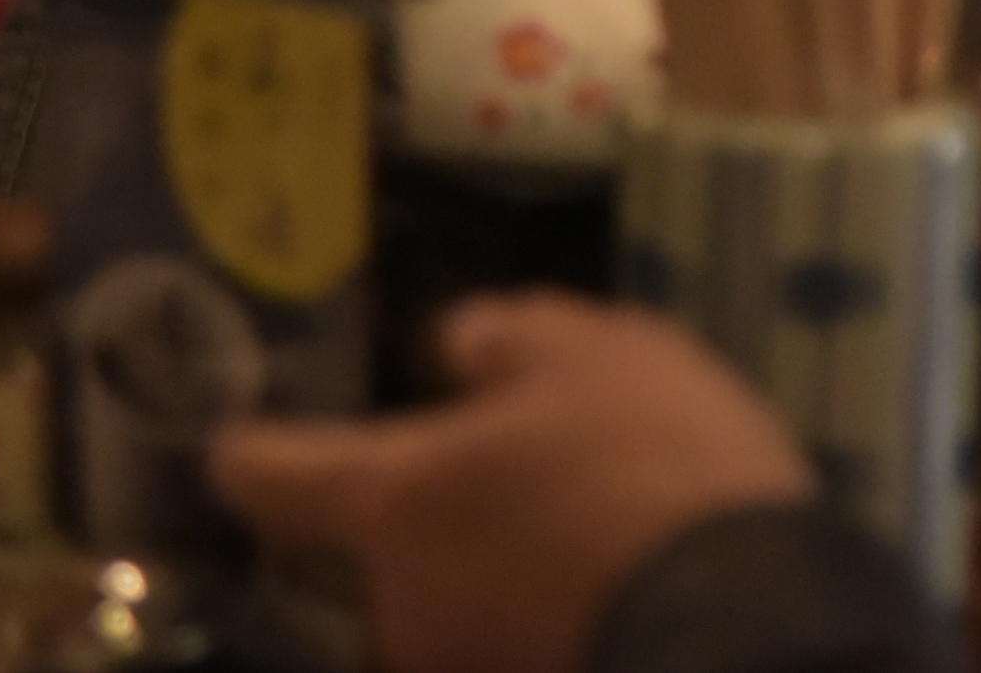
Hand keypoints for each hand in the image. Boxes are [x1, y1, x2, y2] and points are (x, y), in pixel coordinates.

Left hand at [208, 290, 812, 672]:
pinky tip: (606, 590)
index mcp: (393, 501)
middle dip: (406, 542)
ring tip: (564, 542)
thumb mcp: (600, 356)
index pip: (275, 477)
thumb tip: (459, 341)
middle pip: (364, 573)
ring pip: (447, 621)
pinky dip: (538, 621)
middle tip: (474, 495)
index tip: (230, 450)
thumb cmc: (649, 467)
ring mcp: (466, 671)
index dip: (252, 457)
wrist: (749, 631)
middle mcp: (403, 607)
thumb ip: (518, 342)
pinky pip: (513, 647)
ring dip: (483, 585)